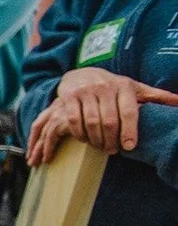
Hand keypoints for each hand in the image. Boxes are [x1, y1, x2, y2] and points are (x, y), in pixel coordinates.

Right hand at [25, 67, 177, 164]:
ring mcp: (85, 91)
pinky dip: (79, 134)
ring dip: (95, 140)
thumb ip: (156, 96)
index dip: (129, 131)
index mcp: (124, 86)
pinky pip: (74, 121)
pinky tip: (84, 140)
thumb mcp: (135, 88)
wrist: (81, 73)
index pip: (129, 111)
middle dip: (111, 140)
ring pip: (91, 122)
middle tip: (113, 151)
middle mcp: (104, 86)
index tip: (129, 147)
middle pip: (109, 120)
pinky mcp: (69, 97)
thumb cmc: (113, 86)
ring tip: (100, 148)